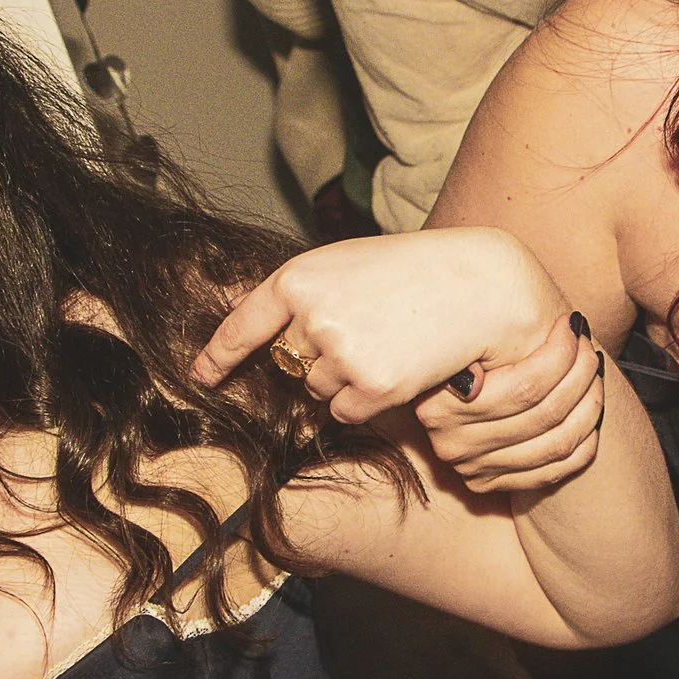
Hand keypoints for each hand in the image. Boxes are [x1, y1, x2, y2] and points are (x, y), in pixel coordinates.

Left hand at [192, 226, 571, 425]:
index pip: (244, 324)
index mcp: (300, 278)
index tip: (199, 376)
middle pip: (289, 362)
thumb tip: (257, 332)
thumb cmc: (413, 272)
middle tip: (367, 329)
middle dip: (317, 356)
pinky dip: (366, 401)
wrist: (479, 284)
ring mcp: (340, 355)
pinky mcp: (371, 388)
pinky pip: (345, 412)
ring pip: (317, 390)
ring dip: (344, 379)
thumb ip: (305, 295)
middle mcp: (311, 317)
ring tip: (388, 343)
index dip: (218, 354)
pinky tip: (398, 368)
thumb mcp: (347, 266)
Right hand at [415, 310, 606, 493]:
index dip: (560, 354)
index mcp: (441, 409)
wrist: (430, 389)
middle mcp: (456, 446)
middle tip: (587, 346)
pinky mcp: (492, 483)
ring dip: (589, 403)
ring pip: (558, 443)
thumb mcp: (458, 340)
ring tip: (593, 371)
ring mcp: (476, 470)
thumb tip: (476, 376)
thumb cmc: (455, 351)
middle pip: (546, 414)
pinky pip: (555, 470)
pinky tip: (589, 409)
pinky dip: (583, 439)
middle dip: (580, 373)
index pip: (525, 387)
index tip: (572, 325)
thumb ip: (476, 346)